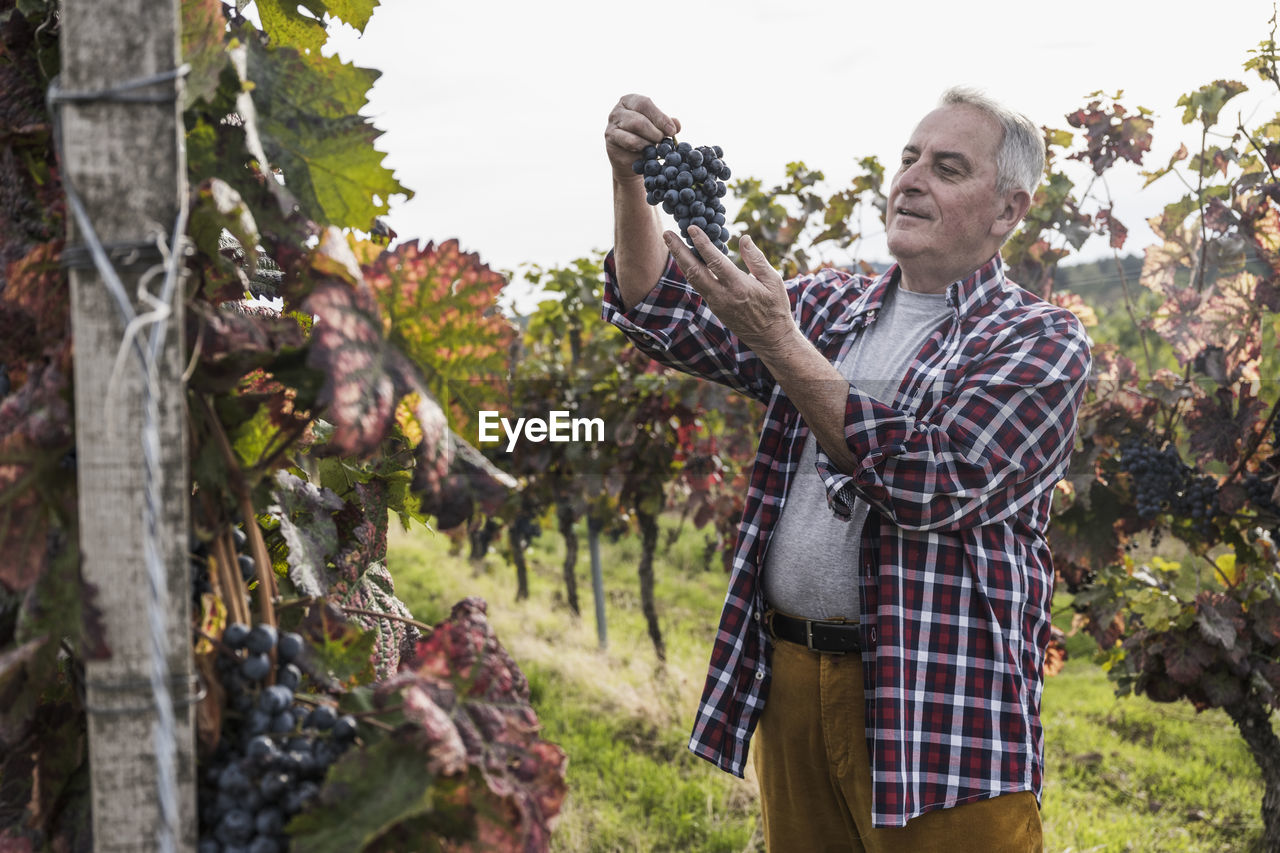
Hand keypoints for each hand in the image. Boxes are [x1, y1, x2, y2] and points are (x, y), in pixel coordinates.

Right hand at [605, 94, 680, 179]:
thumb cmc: (646, 135)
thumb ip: (666, 123)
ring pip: (632, 139)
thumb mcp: (657, 125)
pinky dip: (641, 155)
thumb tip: (676, 124)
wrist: (631, 156)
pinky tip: (645, 156)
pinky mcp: (610, 145)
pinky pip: (628, 154)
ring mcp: (611, 129)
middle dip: (655, 134)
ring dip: (648, 146)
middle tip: (663, 141)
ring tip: (655, 149)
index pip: (644, 104)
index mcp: (629, 101)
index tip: (672, 130)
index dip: (660, 117)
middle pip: (638, 122)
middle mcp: (617, 112)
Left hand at [663, 226, 797, 355]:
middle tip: (666, 233)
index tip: (691, 228)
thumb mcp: (773, 281)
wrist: (770, 338)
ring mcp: (716, 303)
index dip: (702, 244)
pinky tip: (686, 258)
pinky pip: (699, 286)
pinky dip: (691, 270)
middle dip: (678, 251)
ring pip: (693, 279)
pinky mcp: (714, 307)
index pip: (715, 261)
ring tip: (671, 242)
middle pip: (694, 271)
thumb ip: (756, 259)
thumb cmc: (775, 307)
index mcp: (738, 287)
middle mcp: (722, 296)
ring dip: (680, 260)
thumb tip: (743, 238)